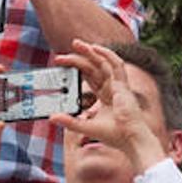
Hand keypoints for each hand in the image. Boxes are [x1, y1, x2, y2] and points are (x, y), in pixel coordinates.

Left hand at [50, 41, 168, 172]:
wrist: (130, 138)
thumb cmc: (114, 135)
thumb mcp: (86, 127)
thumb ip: (70, 122)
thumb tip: (52, 117)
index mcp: (105, 96)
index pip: (89, 77)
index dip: (77, 69)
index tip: (62, 64)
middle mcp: (111, 88)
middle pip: (93, 67)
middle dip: (79, 57)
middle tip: (62, 53)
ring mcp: (118, 85)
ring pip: (103, 63)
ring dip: (90, 52)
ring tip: (76, 44)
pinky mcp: (123, 85)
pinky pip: (116, 65)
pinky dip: (107, 54)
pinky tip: (95, 48)